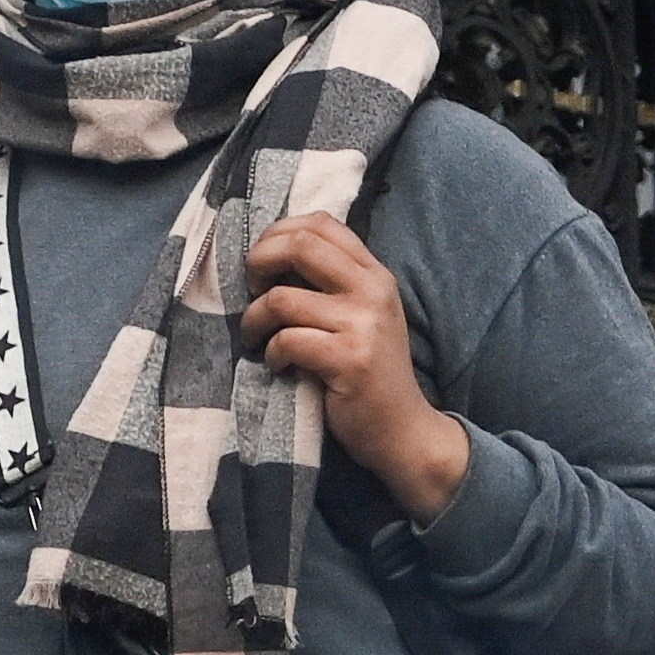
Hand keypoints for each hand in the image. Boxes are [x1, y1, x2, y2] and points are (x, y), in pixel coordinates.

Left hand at [233, 214, 472, 517]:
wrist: (403, 431)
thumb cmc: (369, 374)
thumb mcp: (362, 317)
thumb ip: (332, 284)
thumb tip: (270, 256)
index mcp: (375, 275)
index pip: (322, 223)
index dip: (278, 233)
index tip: (263, 263)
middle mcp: (373, 291)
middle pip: (300, 245)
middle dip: (258, 262)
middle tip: (251, 290)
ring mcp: (363, 325)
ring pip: (282, 299)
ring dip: (255, 320)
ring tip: (258, 339)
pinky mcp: (349, 359)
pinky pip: (287, 340)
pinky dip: (272, 354)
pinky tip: (280, 367)